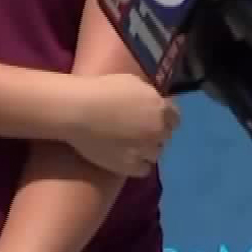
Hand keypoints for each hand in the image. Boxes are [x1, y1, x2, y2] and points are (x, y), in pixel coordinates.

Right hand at [61, 74, 178, 176]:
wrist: (77, 110)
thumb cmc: (100, 89)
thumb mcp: (130, 82)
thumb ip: (147, 95)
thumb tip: (152, 102)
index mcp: (159, 108)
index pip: (174, 118)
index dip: (163, 119)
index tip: (150, 118)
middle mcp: (157, 130)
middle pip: (164, 136)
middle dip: (153, 133)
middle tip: (135, 131)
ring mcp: (145, 149)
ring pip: (155, 154)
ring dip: (145, 150)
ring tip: (127, 146)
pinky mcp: (131, 166)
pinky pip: (143, 169)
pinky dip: (136, 164)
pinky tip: (123, 158)